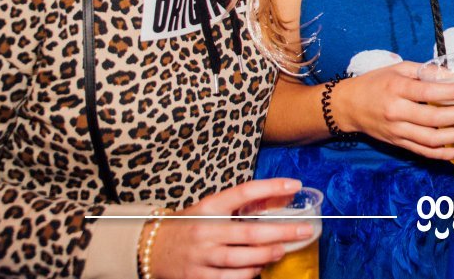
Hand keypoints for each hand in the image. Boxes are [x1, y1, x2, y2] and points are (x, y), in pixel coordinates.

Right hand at [148, 179, 313, 278]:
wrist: (150, 248)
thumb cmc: (188, 225)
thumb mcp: (209, 208)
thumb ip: (238, 205)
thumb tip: (280, 196)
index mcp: (209, 207)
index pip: (244, 191)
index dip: (271, 186)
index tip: (295, 184)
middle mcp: (206, 230)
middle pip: (251, 233)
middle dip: (282, 232)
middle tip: (304, 230)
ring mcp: (201, 256)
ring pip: (243, 259)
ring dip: (267, 256)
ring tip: (281, 251)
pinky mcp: (198, 277)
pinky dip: (249, 274)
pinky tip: (258, 268)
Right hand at [332, 61, 453, 159]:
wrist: (348, 106)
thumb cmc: (375, 82)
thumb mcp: (398, 68)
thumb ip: (426, 71)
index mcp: (397, 89)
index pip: (428, 92)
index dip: (452, 92)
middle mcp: (397, 112)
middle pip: (433, 119)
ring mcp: (397, 131)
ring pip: (431, 139)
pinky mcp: (398, 143)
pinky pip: (424, 152)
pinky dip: (444, 154)